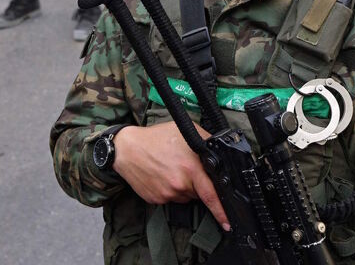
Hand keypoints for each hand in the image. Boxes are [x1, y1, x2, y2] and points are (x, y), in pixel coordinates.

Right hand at [112, 123, 230, 230]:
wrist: (126, 149)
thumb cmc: (155, 138)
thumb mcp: (185, 132)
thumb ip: (206, 143)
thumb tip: (221, 155)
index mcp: (190, 169)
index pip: (211, 195)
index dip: (221, 211)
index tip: (228, 222)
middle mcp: (179, 185)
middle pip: (197, 193)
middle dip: (196, 184)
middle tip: (184, 166)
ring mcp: (166, 194)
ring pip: (184, 196)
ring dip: (182, 187)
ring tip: (170, 168)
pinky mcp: (156, 199)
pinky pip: (170, 198)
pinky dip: (169, 189)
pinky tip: (161, 175)